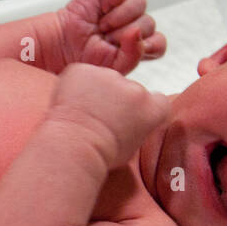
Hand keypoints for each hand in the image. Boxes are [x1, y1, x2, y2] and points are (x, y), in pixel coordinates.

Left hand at [49, 62, 169, 167]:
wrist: (73, 146)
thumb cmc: (100, 155)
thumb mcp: (130, 149)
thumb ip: (137, 129)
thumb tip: (131, 125)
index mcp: (152, 109)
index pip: (157, 100)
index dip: (142, 108)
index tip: (130, 117)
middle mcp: (135, 89)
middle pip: (129, 89)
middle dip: (117, 99)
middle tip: (99, 118)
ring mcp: (110, 76)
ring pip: (104, 80)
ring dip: (95, 91)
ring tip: (82, 113)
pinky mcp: (85, 70)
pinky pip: (81, 75)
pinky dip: (75, 85)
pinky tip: (69, 104)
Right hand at [61, 0, 166, 73]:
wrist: (56, 48)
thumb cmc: (79, 60)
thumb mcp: (112, 67)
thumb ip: (133, 54)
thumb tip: (137, 32)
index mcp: (133, 46)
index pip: (157, 43)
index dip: (149, 45)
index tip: (131, 50)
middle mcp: (129, 24)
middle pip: (149, 22)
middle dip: (126, 34)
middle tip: (105, 40)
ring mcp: (119, 6)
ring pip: (139, 2)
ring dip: (121, 16)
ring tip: (102, 25)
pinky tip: (102, 8)